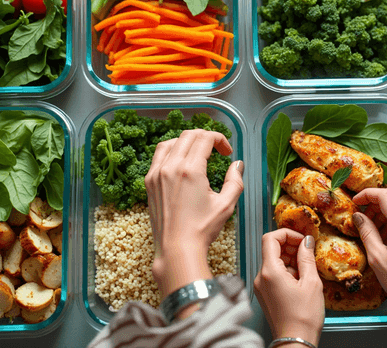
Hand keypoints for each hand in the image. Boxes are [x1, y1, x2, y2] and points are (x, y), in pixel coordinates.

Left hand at [145, 129, 243, 298]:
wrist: (176, 249)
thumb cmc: (202, 230)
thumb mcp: (226, 205)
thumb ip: (234, 180)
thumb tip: (237, 165)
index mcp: (190, 170)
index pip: (204, 138)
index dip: (220, 139)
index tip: (227, 152)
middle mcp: (170, 167)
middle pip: (188, 136)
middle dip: (205, 137)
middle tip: (216, 149)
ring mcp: (156, 174)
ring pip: (170, 142)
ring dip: (186, 141)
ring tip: (198, 152)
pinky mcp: (149, 182)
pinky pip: (158, 156)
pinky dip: (171, 151)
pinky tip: (179, 162)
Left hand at [253, 229, 323, 345]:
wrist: (295, 341)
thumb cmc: (303, 317)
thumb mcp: (311, 282)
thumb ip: (307, 257)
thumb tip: (307, 241)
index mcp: (270, 271)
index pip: (270, 238)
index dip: (287, 234)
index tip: (302, 239)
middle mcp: (260, 277)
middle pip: (271, 249)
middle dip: (290, 247)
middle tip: (307, 253)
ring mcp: (261, 286)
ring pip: (273, 262)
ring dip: (290, 260)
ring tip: (306, 270)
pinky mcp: (264, 294)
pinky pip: (273, 274)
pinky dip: (286, 272)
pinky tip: (300, 281)